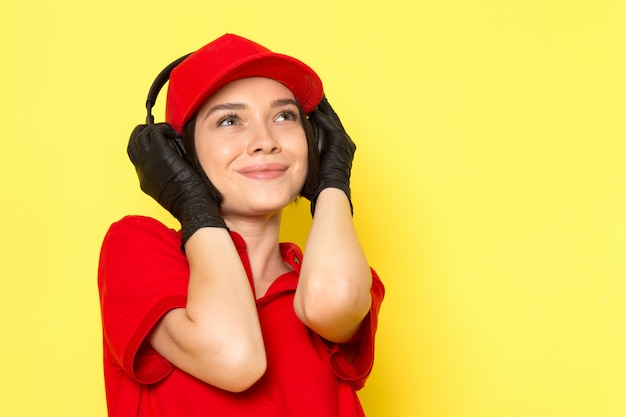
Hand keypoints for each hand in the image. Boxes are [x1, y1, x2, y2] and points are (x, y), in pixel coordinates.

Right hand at [127, 123, 226, 244]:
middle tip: (156, 128)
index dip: (142, 144)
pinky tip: (174, 134)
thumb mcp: (172, 184)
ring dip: (155, 129)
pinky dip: (165, 129)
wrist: (190, 204)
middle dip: (142, 132)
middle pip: (133, 143)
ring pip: (142, 135)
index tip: (154, 138)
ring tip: (168, 131)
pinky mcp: (160, 154)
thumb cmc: (189, 198)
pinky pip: (156, 132)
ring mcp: (149, 160)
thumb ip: (168, 169)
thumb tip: (175, 151)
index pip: (135, 156)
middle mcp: (142, 169)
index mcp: (144, 178)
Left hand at [307, 96, 355, 213]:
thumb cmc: (319, 185)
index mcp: (340, 148)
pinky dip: (321, 114)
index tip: (307, 106)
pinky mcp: (341, 141)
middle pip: (330, 119)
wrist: (330, 193)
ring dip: (321, 106)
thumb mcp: (313, 164)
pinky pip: (329, 123)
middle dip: (320, 107)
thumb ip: (308, 151)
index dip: (318, 115)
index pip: (327, 126)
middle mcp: (345, 142)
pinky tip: (312, 106)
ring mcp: (344, 141)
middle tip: (311, 93)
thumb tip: (293, 143)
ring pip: (330, 118)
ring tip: (312, 94)